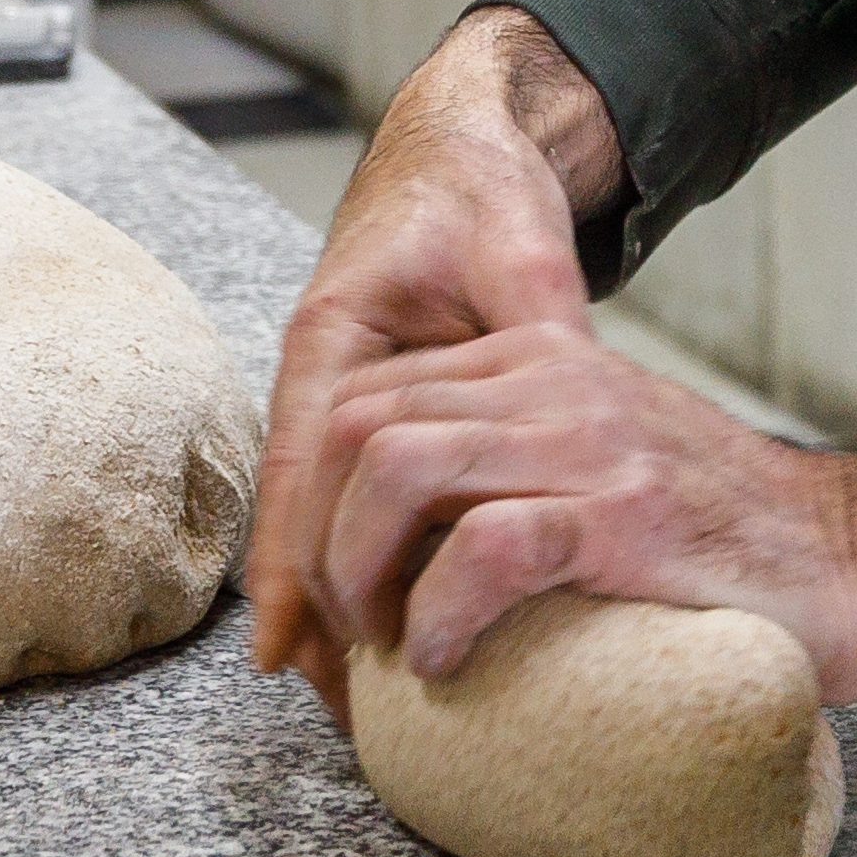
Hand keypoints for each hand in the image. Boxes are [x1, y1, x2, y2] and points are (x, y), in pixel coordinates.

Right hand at [243, 9, 615, 711]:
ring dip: (333, 602)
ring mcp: (344, 396)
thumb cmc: (478, 193)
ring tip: (355, 700)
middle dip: (313, 611)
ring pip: (322, 518)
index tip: (290, 651)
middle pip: (301, 513)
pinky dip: (360, 565)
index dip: (294, 563)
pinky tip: (379, 632)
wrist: (462, 149)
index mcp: (338, 334)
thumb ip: (535, 331)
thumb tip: (566, 400)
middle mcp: (324, 373)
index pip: (306, 465)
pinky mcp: (374, 411)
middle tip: (343, 706)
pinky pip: (355, 502)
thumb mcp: (518, 254)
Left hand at [302, 318, 856, 702]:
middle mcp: (555, 385)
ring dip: (361, 569)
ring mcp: (589, 446)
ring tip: (385, 642)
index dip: (321, 491)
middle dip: (320, 531)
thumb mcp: (615, 463)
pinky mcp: (624, 518)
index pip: (373, 391)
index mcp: (543, 364)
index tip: (327, 580)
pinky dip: (438, 615)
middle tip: (344, 623)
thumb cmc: (739, 538)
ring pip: (399, 469)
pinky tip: (443, 662)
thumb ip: (532, 463)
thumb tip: (428, 540)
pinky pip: (484, 548)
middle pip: (360, 423)